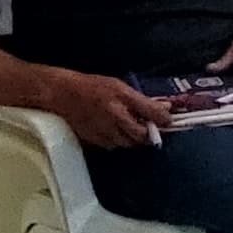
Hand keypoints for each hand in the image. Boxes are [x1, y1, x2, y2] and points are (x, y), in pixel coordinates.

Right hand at [43, 68, 169, 149]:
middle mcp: (116, 116)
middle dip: (148, 134)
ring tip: (130, 128)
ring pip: (129, 143)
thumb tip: (166, 107)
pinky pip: (114, 146)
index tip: (168, 120)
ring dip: (134, 138)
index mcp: (123, 98)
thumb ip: (142, 100)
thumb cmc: (93, 86)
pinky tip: (115, 132)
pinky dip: (119, 141)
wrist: (64, 94)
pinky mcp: (96, 140)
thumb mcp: (120, 86)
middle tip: (150, 128)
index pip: (152, 112)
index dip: (164, 119)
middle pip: (142, 135)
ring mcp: (105, 130)